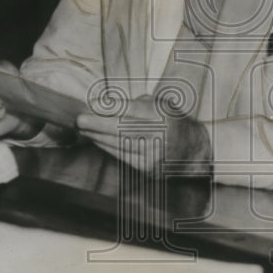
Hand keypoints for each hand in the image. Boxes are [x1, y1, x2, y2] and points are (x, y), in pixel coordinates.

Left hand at [75, 94, 211, 174]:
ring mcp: (153, 153)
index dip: (110, 107)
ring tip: (84, 129)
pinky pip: (122, 156)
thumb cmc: (171, 122)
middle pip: (122, 129)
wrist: (192, 150)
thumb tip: (105, 105)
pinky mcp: (148, 168)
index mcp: (163, 115)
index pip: (132, 110)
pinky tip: (97, 141)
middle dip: (97, 124)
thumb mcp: (160, 105)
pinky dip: (107, 148)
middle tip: (80, 119)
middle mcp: (159, 135)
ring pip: (119, 144)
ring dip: (97, 137)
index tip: (92, 104)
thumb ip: (135, 104)